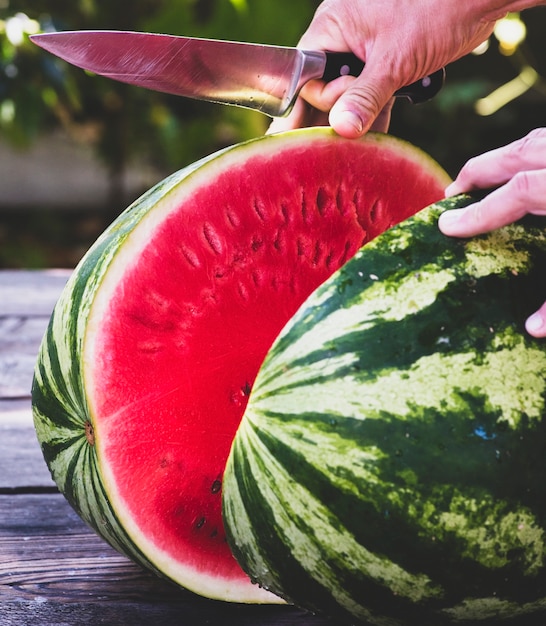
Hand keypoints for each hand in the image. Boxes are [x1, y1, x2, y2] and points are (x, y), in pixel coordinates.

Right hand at [269, 0, 503, 136]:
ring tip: (349, 146)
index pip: (307, 74)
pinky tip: (374, 135)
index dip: (320, 99)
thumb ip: (364, 98)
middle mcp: (343, 35)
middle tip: (328, 143)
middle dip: (331, 114)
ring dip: (355, 116)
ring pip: (348, 91)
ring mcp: (364, 47)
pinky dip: (375, 110)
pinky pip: (371, 89)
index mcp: (332, 26)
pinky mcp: (387, 58)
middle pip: (324, 85)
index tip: (341, 111)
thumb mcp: (394, 62)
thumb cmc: (436, 12)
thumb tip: (340, 128)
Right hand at [439, 128, 545, 336]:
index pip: (521, 191)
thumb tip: (533, 331)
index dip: (481, 211)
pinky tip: (517, 171)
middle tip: (450, 197)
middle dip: (479, 172)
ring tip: (475, 182)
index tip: (447, 227)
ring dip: (500, 159)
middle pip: (522, 152)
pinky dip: (526, 153)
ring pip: (537, 140)